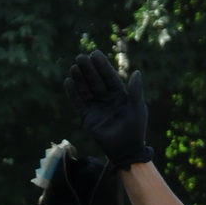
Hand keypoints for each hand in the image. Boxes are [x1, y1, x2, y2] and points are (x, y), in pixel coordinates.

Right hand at [64, 51, 150, 168]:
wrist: (126, 150)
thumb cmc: (135, 129)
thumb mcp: (137, 108)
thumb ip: (136, 91)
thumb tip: (137, 72)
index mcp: (118, 94)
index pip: (108, 76)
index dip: (102, 65)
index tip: (95, 54)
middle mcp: (105, 98)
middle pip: (95, 80)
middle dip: (88, 69)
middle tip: (81, 57)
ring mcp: (95, 106)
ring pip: (85, 89)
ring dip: (79, 78)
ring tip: (74, 67)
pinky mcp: (86, 117)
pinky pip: (78, 102)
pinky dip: (72, 93)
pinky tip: (68, 82)